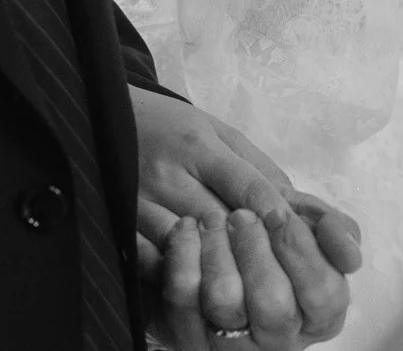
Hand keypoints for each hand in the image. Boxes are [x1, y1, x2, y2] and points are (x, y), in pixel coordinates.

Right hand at [131, 88, 360, 345]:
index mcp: (198, 144)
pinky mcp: (119, 223)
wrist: (103, 115)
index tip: (296, 240)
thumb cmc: (169, 126)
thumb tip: (298, 207)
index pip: (246, 185)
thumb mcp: (216, 130)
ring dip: (220, 269)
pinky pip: (151, 262)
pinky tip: (199, 285)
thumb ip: (255, 167)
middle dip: (254, 251)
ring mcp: (140, 201)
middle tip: (281, 275)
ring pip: (189, 247)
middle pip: (221, 223)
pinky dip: (178, 276)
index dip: (275, 216)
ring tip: (246, 287)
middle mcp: (169, 173)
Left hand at [148, 209, 353, 349]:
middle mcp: (280, 339)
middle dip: (256, 252)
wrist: (212, 229)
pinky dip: (183, 256)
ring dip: (218, 252)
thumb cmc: (266, 232)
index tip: (277, 213)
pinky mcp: (190, 338)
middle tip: (241, 216)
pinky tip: (186, 228)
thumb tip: (351, 254)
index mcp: (319, 315)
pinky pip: (182, 302)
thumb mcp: (303, 220)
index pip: (324, 295)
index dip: (300, 250)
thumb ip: (331, 228)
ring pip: (226, 305)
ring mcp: (233, 346)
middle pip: (274, 307)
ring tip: (212, 219)